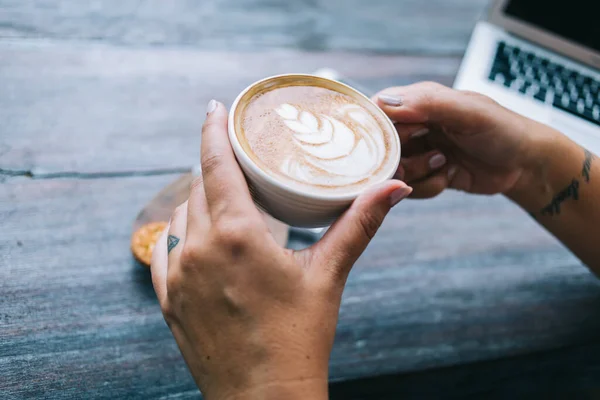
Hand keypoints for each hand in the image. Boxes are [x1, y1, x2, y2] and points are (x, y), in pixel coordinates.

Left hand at [150, 100, 411, 399]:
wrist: (265, 399)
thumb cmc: (299, 339)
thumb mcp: (328, 275)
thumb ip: (358, 225)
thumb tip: (393, 187)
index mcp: (237, 236)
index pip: (216, 165)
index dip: (213, 130)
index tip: (215, 108)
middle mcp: (199, 250)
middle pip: (199, 188)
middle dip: (215, 166)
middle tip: (235, 157)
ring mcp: (178, 276)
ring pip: (182, 217)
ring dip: (199, 200)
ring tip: (222, 196)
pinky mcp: (169, 300)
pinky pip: (164, 251)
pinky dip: (179, 234)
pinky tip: (194, 235)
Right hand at [374, 82, 553, 197]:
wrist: (525, 165)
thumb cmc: (503, 129)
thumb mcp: (468, 111)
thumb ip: (428, 103)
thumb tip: (385, 102)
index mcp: (418, 101)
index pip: (378, 111)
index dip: (377, 129)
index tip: (393, 141)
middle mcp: (413, 126)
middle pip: (381, 146)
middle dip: (401, 157)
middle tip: (430, 155)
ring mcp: (418, 152)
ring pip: (393, 171)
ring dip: (418, 173)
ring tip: (444, 163)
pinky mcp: (425, 175)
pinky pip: (409, 188)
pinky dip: (428, 187)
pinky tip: (449, 176)